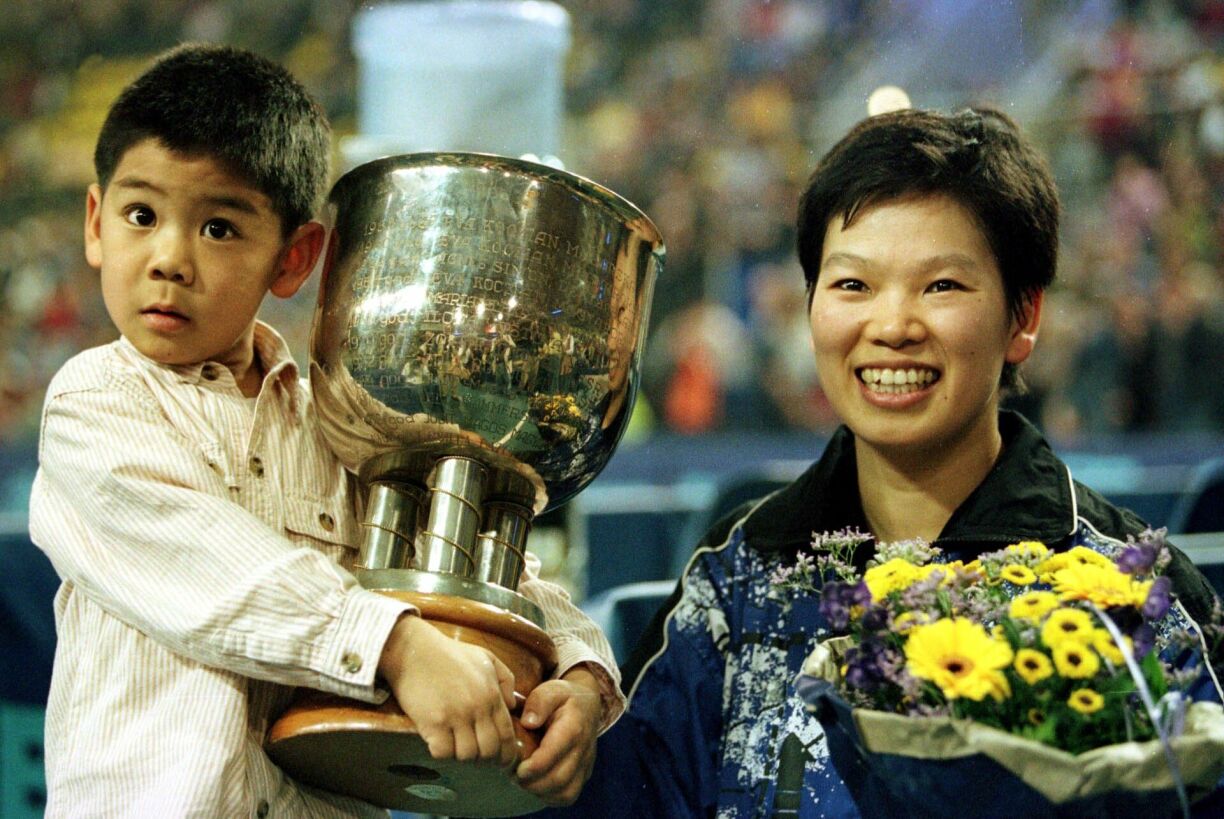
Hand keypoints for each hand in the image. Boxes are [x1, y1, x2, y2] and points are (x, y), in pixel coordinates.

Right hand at [378, 614, 518, 765]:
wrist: (413, 650)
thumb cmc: (449, 654)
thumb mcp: (486, 658)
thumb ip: (506, 680)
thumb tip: (512, 706)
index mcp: (492, 695)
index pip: (507, 735)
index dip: (506, 755)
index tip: (501, 761)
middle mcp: (477, 708)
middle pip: (489, 751)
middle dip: (484, 759)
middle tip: (474, 755)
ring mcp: (455, 716)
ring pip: (467, 755)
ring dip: (461, 756)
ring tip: (454, 747)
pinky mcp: (432, 722)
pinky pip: (443, 753)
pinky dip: (441, 753)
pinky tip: (438, 743)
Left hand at [515, 665, 603, 804]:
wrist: (587, 704)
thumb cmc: (563, 697)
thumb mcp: (551, 689)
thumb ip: (539, 702)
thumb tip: (528, 722)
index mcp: (574, 727)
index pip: (553, 755)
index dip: (532, 767)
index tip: (516, 768)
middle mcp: (583, 749)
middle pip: (558, 779)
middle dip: (531, 783)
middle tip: (513, 775)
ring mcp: (586, 764)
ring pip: (565, 793)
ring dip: (540, 792)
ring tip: (523, 780)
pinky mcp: (584, 774)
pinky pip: (569, 796)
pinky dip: (550, 796)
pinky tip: (536, 784)